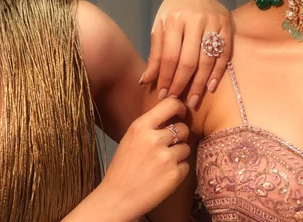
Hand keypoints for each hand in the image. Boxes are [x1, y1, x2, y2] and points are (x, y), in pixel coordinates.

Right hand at [95, 98, 190, 220]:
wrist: (117, 198)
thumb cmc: (122, 169)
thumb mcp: (130, 139)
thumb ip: (149, 127)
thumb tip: (172, 115)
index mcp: (140, 127)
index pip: (170, 104)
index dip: (180, 108)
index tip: (181, 114)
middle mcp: (154, 139)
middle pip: (183, 128)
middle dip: (179, 137)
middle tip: (167, 148)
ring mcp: (166, 157)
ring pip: (186, 148)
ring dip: (178, 155)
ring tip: (161, 165)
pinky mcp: (174, 175)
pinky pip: (186, 165)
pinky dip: (178, 171)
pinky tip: (163, 176)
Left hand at [141, 0, 232, 108]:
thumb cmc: (172, 13)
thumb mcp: (159, 28)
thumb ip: (155, 54)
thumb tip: (145, 82)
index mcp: (173, 20)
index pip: (170, 57)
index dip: (166, 79)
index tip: (163, 95)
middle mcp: (194, 20)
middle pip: (189, 61)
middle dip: (181, 84)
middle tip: (177, 101)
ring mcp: (213, 22)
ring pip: (207, 60)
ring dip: (200, 84)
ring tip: (193, 100)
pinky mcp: (227, 25)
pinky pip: (224, 54)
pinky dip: (217, 73)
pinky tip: (210, 87)